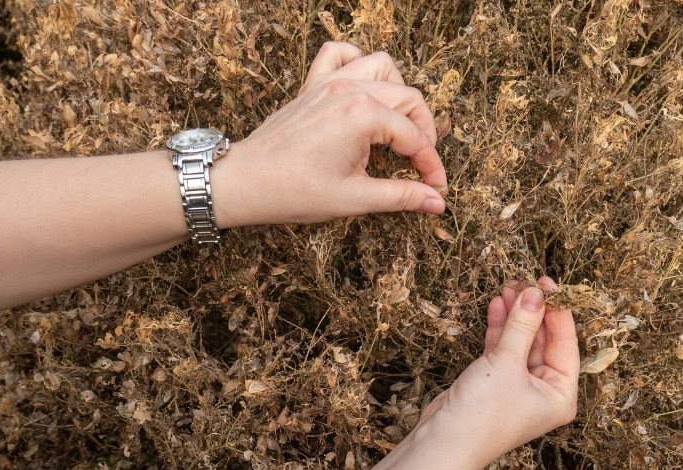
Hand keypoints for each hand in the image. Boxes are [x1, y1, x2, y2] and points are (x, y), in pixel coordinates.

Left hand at [216, 42, 446, 227]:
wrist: (246, 182)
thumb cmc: (295, 191)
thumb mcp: (356, 198)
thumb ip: (402, 196)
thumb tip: (437, 202)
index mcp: (364, 116)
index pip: (414, 137)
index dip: (430, 165)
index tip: (435, 188)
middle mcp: (350, 89)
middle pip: (408, 98)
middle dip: (423, 132)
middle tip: (422, 164)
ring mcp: (330, 82)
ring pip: (382, 68)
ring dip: (399, 94)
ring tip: (399, 127)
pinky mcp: (313, 86)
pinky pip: (339, 54)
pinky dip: (356, 62)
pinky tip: (362, 88)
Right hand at [419, 277, 579, 469]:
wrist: (444, 441)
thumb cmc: (484, 412)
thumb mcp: (508, 362)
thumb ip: (523, 324)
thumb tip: (535, 292)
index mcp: (561, 395)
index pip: (566, 344)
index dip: (557, 312)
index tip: (548, 284)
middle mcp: (544, 393)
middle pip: (544, 341)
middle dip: (533, 311)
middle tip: (526, 281)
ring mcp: (518, 388)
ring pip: (521, 343)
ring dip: (516, 316)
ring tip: (509, 287)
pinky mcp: (495, 384)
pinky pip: (503, 350)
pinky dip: (501, 329)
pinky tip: (498, 305)